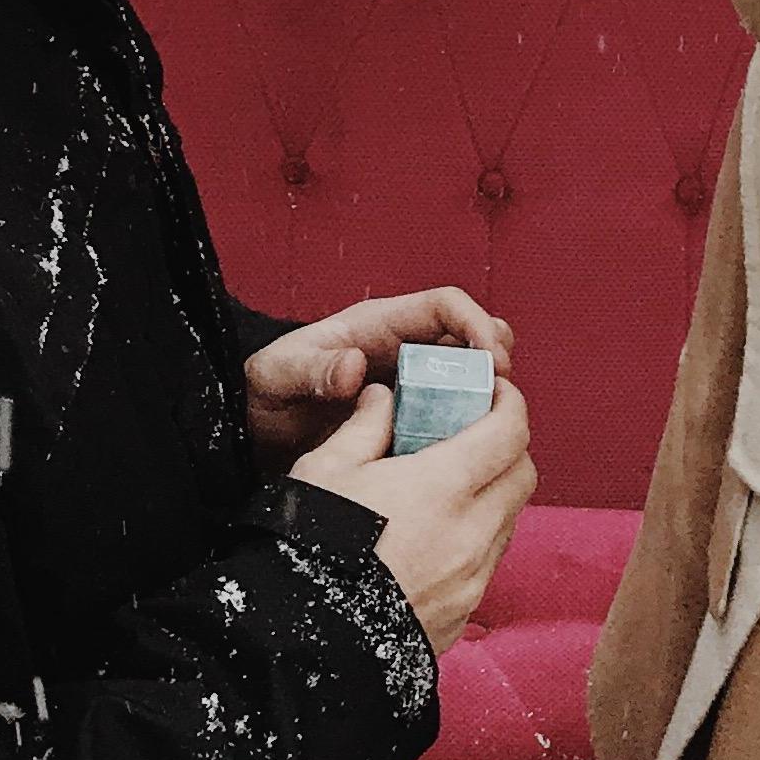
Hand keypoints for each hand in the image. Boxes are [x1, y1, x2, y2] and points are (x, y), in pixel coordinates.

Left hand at [244, 285, 513, 464]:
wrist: (257, 428)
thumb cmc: (268, 389)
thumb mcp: (279, 375)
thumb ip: (313, 369)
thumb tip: (353, 367)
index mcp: (379, 324)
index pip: (445, 306)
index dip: (476, 324)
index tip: (493, 360)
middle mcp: (403, 348)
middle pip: (471, 336)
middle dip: (496, 357)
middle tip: (502, 397)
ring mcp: (410, 383)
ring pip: (468, 377)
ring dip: (486, 395)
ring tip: (492, 427)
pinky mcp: (409, 418)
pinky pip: (451, 416)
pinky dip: (467, 428)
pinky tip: (469, 454)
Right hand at [292, 372, 536, 653]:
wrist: (304, 641)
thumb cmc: (310, 549)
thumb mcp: (325, 470)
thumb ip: (364, 426)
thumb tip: (384, 398)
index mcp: (441, 487)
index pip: (509, 431)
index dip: (509, 403)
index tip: (494, 391)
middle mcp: (470, 533)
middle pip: (522, 475)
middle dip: (508, 446)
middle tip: (477, 433)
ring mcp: (472, 578)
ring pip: (510, 519)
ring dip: (495, 494)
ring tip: (453, 485)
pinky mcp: (464, 611)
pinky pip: (489, 561)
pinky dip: (479, 537)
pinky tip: (439, 533)